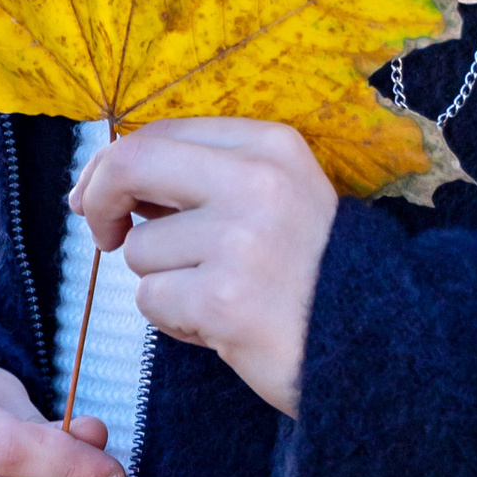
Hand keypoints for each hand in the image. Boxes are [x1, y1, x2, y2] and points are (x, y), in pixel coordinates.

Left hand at [71, 118, 336, 418]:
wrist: (380, 344)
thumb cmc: (313, 273)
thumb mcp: (278, 196)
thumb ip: (205, 178)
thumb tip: (105, 179)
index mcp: (271, 146)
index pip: (160, 132)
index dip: (113, 164)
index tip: (96, 195)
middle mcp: (258, 182)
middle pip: (131, 164)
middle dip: (99, 198)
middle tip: (105, 233)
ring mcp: (241, 241)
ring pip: (142, 250)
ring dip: (164, 282)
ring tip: (218, 296)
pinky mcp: (225, 300)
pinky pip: (153, 301)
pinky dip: (175, 321)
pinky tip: (220, 326)